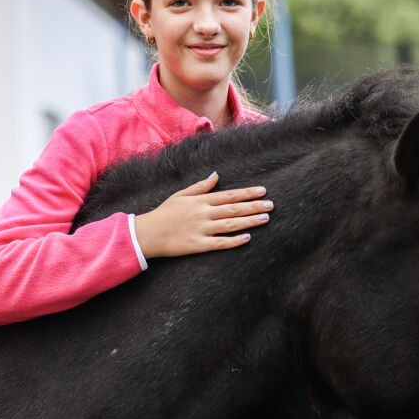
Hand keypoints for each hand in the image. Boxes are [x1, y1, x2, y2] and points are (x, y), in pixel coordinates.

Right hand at [135, 172, 272, 258]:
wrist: (147, 233)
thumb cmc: (164, 213)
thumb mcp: (181, 194)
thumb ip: (201, 186)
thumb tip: (216, 174)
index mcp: (200, 201)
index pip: (229, 195)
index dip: (247, 193)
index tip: (263, 191)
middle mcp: (203, 213)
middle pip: (233, 209)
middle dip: (254, 206)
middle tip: (271, 205)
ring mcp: (201, 229)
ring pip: (230, 224)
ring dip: (249, 221)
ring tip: (265, 219)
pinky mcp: (197, 244)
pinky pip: (219, 243)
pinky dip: (233, 241)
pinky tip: (247, 238)